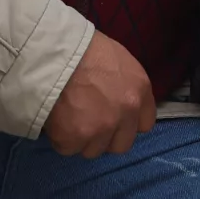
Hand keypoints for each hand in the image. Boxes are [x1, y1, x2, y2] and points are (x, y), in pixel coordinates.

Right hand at [43, 30, 155, 157]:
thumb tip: (118, 100)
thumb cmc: (85, 48)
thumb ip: (125, 86)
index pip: (145, 124)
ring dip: (81, 139)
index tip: (115, 120)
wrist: (54, 53)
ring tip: (68, 118)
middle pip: (121, 144)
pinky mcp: (74, 138)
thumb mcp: (119, 61)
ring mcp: (100, 129)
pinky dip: (60, 138)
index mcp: (139, 92)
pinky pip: (67, 148)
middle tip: (88, 123)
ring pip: (93, 149)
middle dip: (106, 138)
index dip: (127, 124)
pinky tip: (55, 120)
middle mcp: (126, 114)